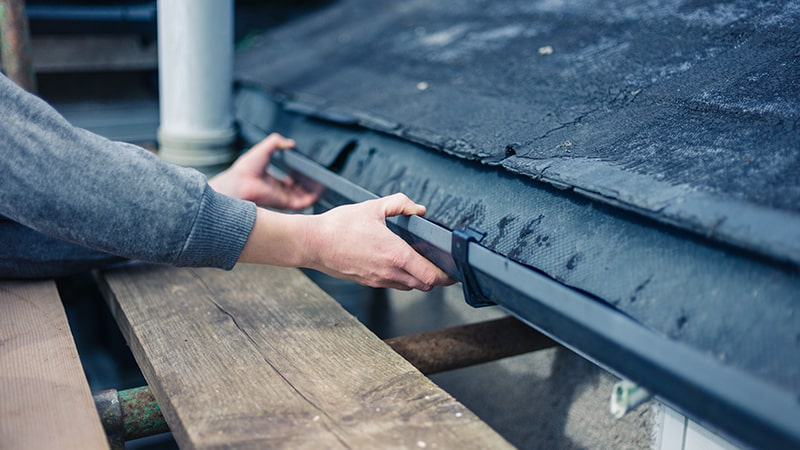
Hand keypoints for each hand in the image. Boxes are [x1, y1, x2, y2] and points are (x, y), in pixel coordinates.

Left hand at [209, 133, 319, 209]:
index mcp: (270, 180)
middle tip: (318, 178)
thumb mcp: (263, 149)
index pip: (288, 182)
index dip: (298, 177)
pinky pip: (302, 203)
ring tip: (323, 183)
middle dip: (308, 185)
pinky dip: (312, 198)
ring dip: (313, 192)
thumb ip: (276, 142)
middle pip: (297, 190)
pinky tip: (319, 190)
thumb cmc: (245, 169)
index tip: (307, 172)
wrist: (239, 183)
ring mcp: (281, 198)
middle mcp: (276, 191)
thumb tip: (290, 142)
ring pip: (302, 197)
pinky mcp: (285, 203)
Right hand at [305, 193, 454, 290]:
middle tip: (440, 265)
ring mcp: (378, 280)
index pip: (431, 275)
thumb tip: (418, 209)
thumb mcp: (372, 207)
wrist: (313, 243)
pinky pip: (393, 284)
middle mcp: (389, 271)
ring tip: (419, 263)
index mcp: (395, 254)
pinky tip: (397, 263)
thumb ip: (400, 204)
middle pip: (424, 285)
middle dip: (435, 277)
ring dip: (418, 278)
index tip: (453, 270)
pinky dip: (402, 278)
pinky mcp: (368, 282)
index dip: (446, 275)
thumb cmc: (339, 226)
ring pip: (409, 286)